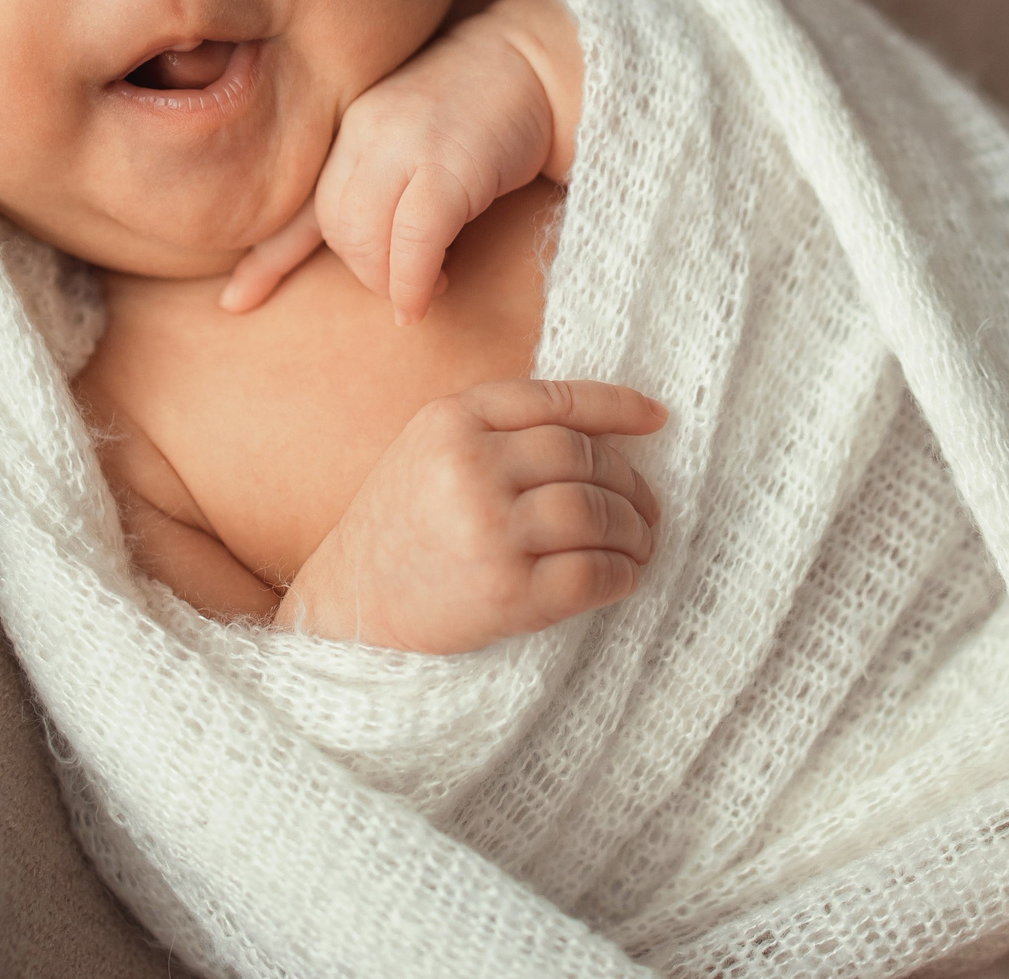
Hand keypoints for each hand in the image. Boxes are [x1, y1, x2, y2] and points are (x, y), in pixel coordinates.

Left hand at [222, 0, 581, 322]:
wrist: (540, 61)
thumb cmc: (486, 107)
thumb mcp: (414, 137)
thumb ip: (381, 178)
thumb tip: (366, 249)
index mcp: (351, 128)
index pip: (299, 203)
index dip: (268, 257)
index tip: (237, 302)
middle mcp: (364, 133)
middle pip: (333, 228)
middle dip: (365, 271)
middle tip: (406, 283)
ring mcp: (403, 146)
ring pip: (363, 240)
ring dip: (390, 281)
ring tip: (425, 285)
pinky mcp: (446, 167)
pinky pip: (412, 244)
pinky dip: (413, 282)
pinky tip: (428, 294)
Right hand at [276, 378, 664, 653]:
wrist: (350, 606)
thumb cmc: (400, 525)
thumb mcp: (431, 449)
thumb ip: (499, 428)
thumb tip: (607, 427)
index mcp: (453, 420)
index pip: (557, 402)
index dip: (617, 408)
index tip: (657, 419)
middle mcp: (471, 467)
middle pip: (585, 459)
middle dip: (629, 482)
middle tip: (647, 506)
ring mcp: (489, 531)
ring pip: (596, 513)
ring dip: (634, 531)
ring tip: (640, 543)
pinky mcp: (506, 593)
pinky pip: (591, 574)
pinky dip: (621, 575)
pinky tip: (623, 577)